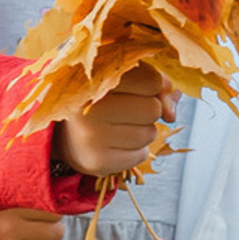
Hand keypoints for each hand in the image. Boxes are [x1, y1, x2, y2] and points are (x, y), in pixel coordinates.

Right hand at [56, 66, 174, 178]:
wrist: (67, 133)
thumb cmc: (106, 99)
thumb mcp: (128, 80)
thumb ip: (158, 84)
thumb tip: (171, 115)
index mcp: (93, 77)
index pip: (150, 80)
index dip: (152, 85)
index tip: (136, 86)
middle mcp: (88, 107)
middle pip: (153, 108)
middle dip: (148, 109)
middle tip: (124, 109)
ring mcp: (91, 137)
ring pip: (150, 133)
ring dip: (143, 130)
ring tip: (118, 126)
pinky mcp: (98, 162)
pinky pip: (142, 155)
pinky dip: (136, 150)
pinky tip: (116, 143)